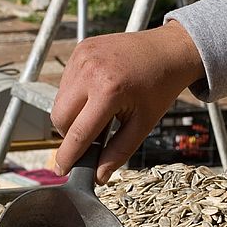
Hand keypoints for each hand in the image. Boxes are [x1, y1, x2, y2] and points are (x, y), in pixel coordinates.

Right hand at [51, 21, 204, 183]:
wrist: (167, 50)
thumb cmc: (158, 88)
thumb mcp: (142, 125)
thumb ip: (118, 153)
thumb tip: (98, 176)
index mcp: (108, 91)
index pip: (77, 133)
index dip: (68, 157)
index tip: (62, 170)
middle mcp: (90, 71)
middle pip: (60, 118)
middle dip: (70, 135)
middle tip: (92, 136)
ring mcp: (82, 57)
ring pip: (59, 101)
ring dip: (71, 115)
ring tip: (98, 113)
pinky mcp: (80, 50)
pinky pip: (65, 84)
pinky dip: (75, 97)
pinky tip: (96, 95)